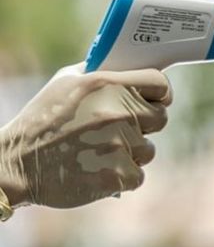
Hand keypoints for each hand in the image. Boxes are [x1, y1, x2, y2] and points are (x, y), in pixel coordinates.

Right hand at [0, 64, 171, 208]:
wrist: (18, 162)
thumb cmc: (43, 120)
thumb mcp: (66, 82)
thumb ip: (101, 73)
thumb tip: (131, 69)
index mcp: (105, 84)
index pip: (159, 83)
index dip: (161, 94)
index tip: (156, 101)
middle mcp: (116, 111)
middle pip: (160, 118)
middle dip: (144, 125)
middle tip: (120, 131)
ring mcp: (119, 144)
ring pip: (148, 150)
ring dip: (131, 153)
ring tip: (100, 152)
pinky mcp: (118, 174)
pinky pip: (137, 175)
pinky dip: (122, 177)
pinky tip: (98, 170)